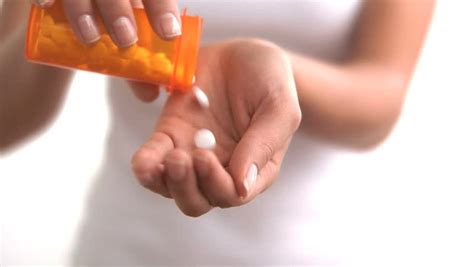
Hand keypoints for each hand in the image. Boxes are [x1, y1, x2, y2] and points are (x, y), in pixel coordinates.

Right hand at [32, 0, 178, 100]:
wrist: (55, 19)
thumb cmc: (100, 28)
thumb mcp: (120, 46)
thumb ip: (136, 69)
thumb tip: (152, 94)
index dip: (162, 7)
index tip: (169, 33)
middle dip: (121, 9)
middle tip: (127, 40)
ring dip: (84, 8)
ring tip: (90, 37)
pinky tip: (46, 6)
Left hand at [131, 39, 301, 216]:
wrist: (244, 54)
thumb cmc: (270, 81)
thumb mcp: (279, 107)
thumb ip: (265, 144)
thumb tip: (242, 186)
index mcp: (253, 168)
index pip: (232, 195)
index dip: (216, 185)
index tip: (206, 156)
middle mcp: (221, 167)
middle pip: (198, 200)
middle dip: (187, 188)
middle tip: (183, 158)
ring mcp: (193, 152)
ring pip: (172, 188)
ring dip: (165, 181)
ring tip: (168, 158)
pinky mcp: (170, 134)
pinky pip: (153, 158)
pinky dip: (145, 165)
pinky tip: (142, 162)